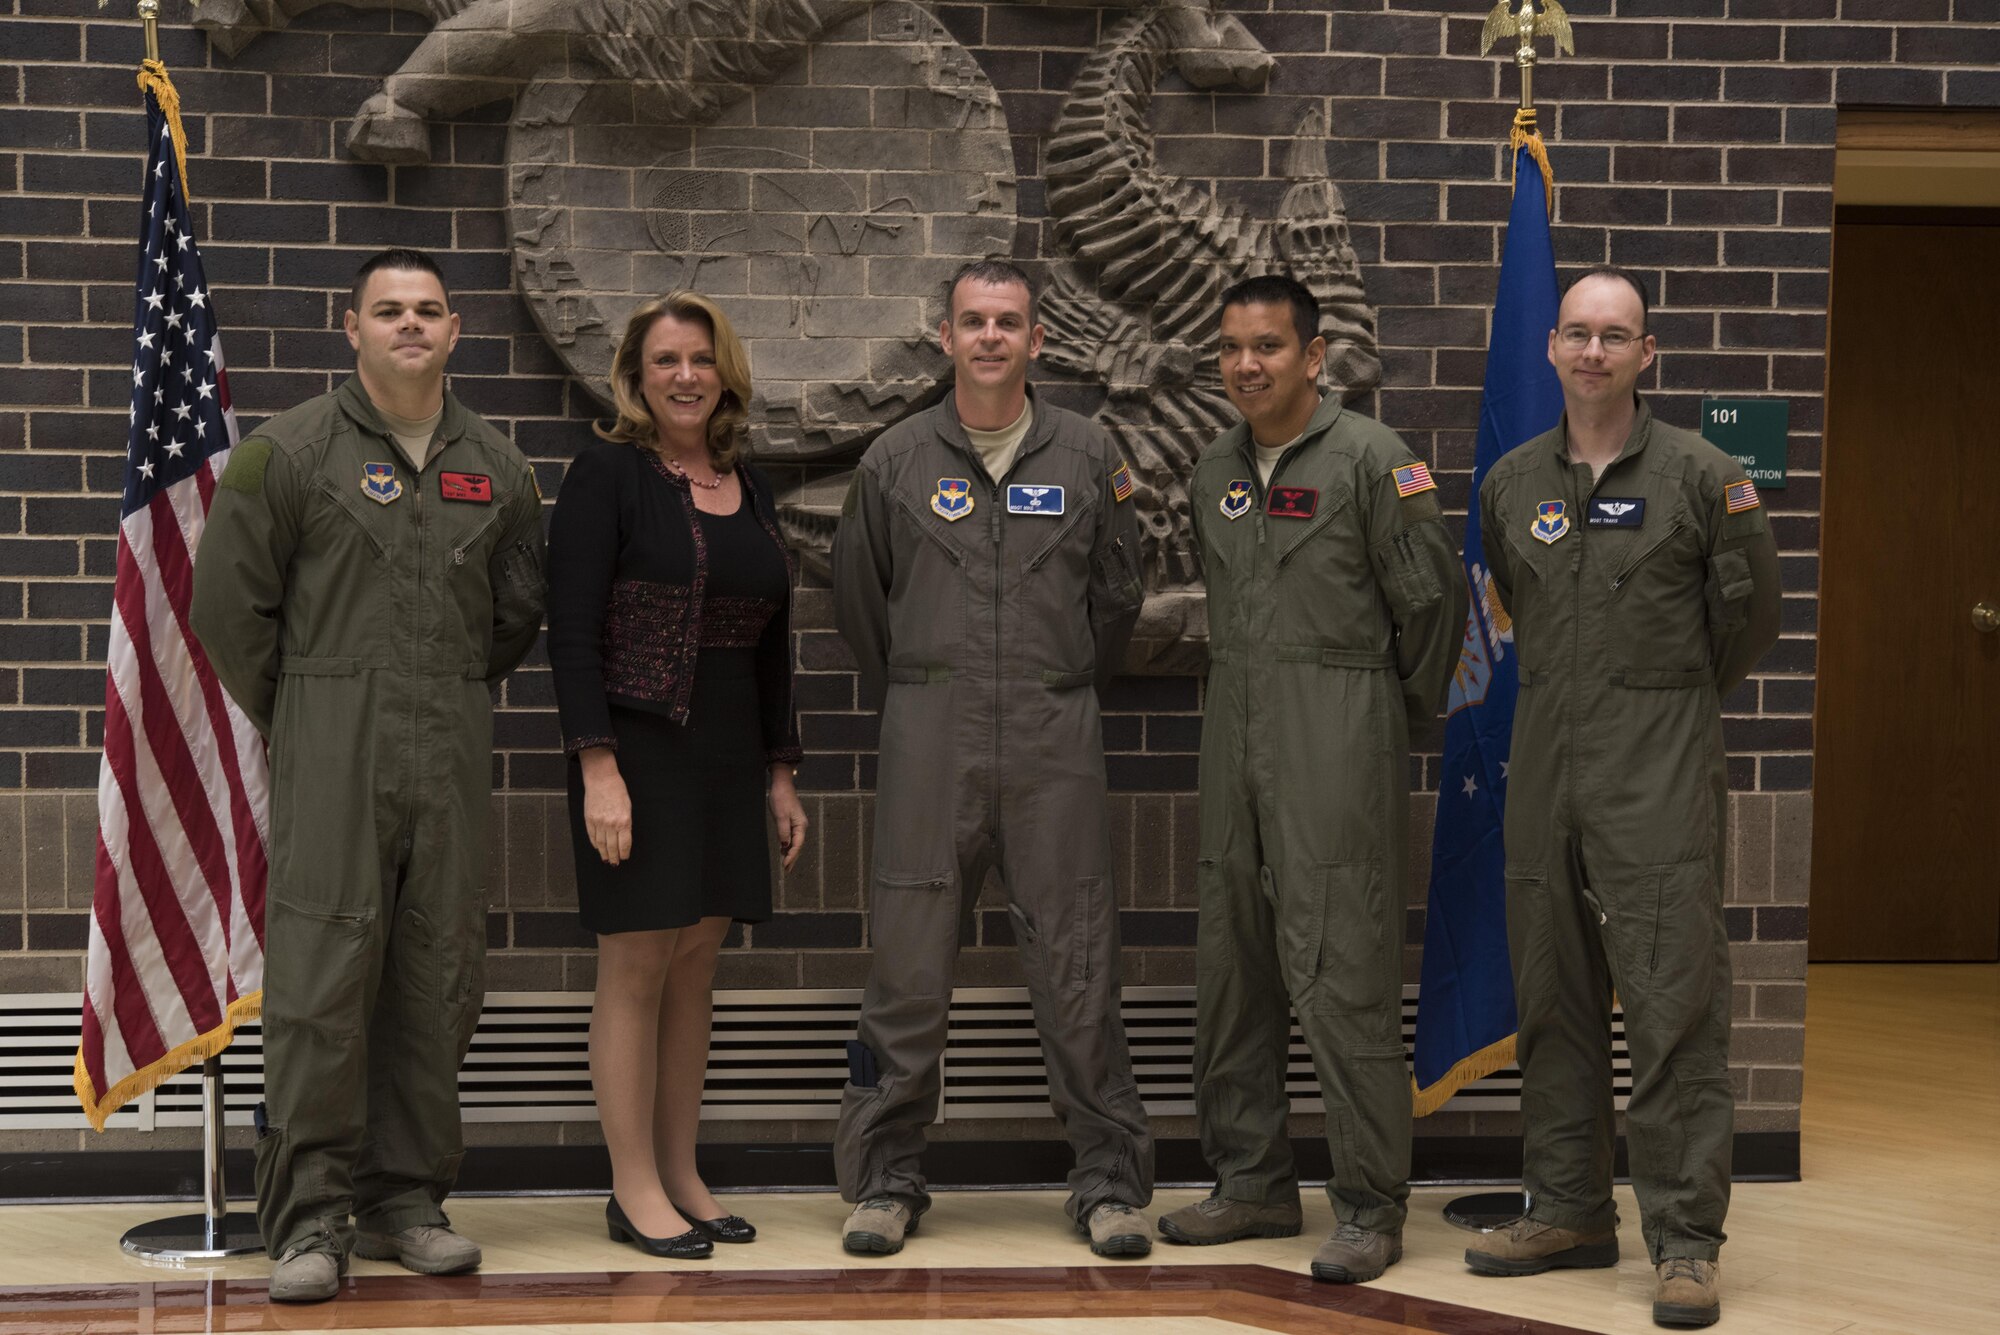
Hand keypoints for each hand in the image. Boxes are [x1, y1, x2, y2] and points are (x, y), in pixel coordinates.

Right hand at [579, 748, 631, 865]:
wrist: (601, 779)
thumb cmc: (617, 790)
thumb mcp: (628, 807)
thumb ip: (626, 823)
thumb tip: (624, 837)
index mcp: (624, 821)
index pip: (625, 844)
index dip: (624, 853)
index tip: (625, 857)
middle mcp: (610, 824)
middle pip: (612, 846)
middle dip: (614, 857)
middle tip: (614, 863)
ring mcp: (598, 822)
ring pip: (601, 844)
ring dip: (604, 853)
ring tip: (606, 859)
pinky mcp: (589, 819)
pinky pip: (592, 836)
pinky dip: (595, 844)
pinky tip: (598, 848)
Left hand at [769, 767, 807, 871]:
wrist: (782, 785)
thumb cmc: (781, 799)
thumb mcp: (780, 816)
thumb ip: (783, 831)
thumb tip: (785, 845)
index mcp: (800, 825)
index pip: (797, 844)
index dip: (791, 856)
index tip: (785, 865)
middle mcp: (801, 826)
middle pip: (798, 845)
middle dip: (792, 858)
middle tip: (787, 871)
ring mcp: (797, 824)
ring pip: (795, 842)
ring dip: (791, 853)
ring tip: (786, 865)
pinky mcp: (792, 822)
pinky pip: (792, 837)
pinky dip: (788, 845)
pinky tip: (784, 851)